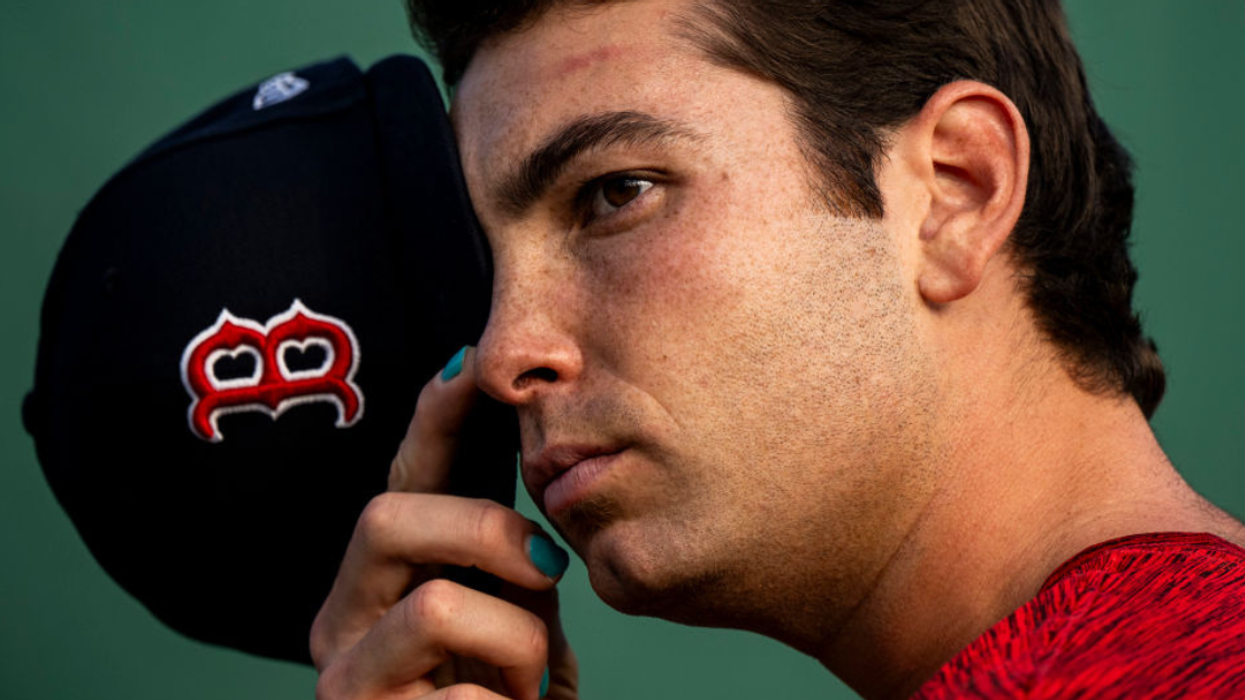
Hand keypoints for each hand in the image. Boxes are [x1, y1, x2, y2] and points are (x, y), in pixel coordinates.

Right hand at [311, 347, 577, 698]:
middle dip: (483, 528)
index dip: (434, 416)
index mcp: (383, 575)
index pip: (401, 476)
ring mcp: (346, 676)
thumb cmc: (508, 690)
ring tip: (532, 677)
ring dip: (516, 638)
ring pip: (434, 607)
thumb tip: (542, 445)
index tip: (475, 359)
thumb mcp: (517, 607)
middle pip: (382, 517)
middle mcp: (342, 617)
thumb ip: (511, 548)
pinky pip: (463, 694)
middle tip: (549, 566)